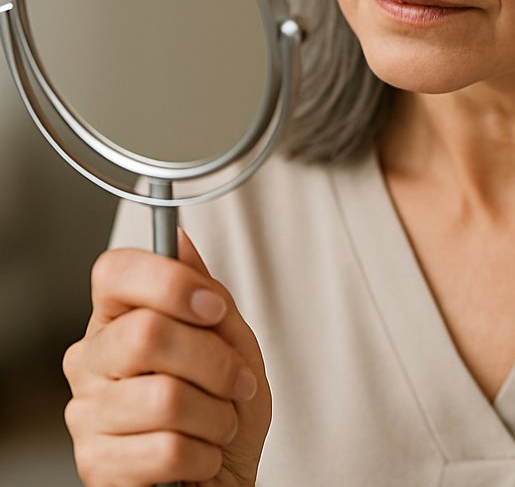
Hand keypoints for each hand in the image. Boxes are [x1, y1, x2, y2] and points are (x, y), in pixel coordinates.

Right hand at [63, 228, 270, 486]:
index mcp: (119, 317)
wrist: (227, 475)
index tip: (214, 308)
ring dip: (216, 415)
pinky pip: (165, 449)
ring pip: (164, 398)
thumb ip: (206, 291)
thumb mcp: (232, 338)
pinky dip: (204, 454)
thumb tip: (178, 240)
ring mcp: (87, 413)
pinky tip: (201, 454)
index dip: (169, 283)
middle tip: (238, 381)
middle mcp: (91, 359)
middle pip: (147, 334)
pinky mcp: (95, 465)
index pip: (114, 272)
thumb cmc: (227, 402)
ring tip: (220, 423)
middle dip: (213, 361)